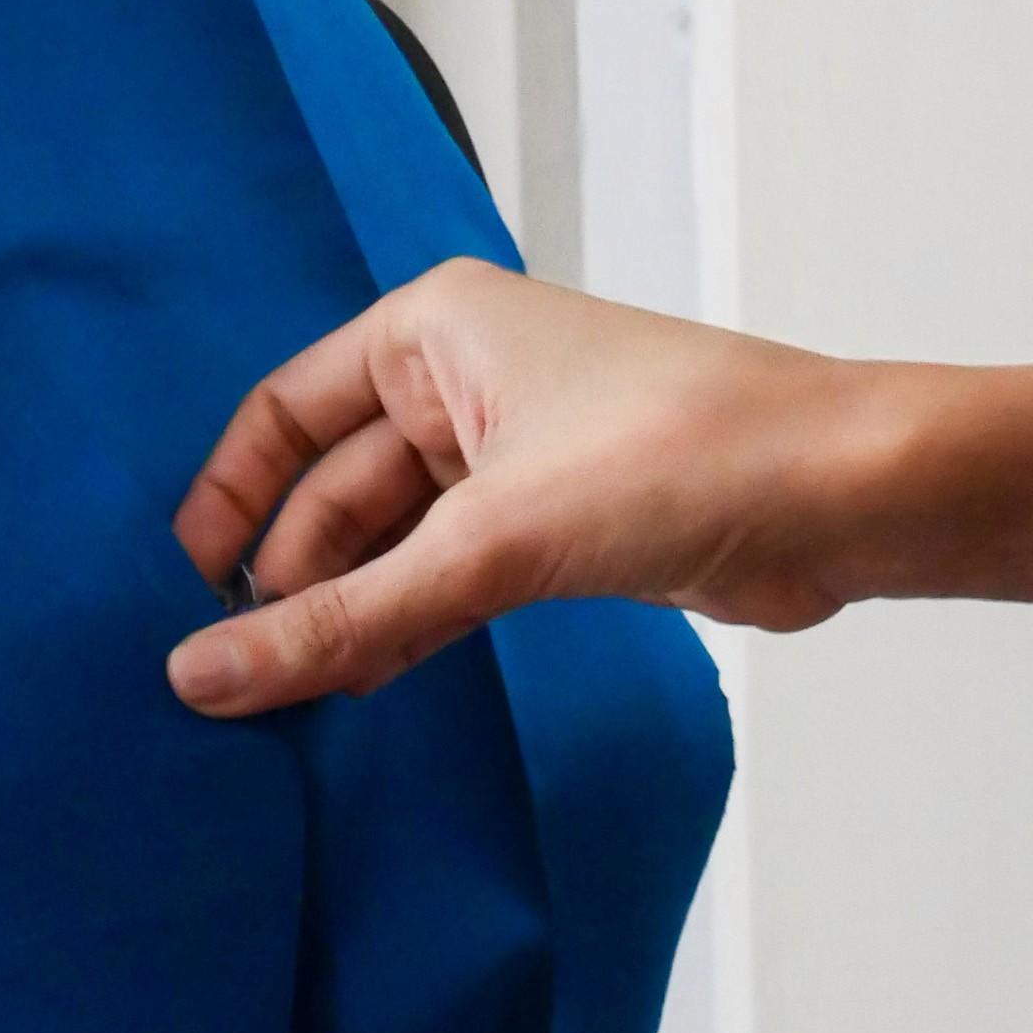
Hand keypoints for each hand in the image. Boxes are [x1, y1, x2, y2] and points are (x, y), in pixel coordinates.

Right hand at [167, 261, 894, 714]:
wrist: (850, 496)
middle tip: (232, 678)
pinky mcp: (558, 525)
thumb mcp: (492, 544)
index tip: (181, 597)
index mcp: (435, 332)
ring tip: (286, 701)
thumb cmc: (693, 456)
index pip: (282, 414)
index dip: (226, 502)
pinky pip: (446, 579)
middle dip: (286, 579)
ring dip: (344, 615)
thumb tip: (205, 677)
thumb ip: (342, 619)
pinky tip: (362, 686)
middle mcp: (469, 380)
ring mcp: (514, 456)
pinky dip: (404, 628)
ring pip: (388, 543)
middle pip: (329, 489)